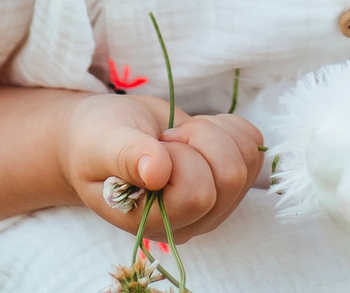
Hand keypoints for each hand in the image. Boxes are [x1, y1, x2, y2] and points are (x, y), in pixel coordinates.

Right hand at [58, 92, 263, 241]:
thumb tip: (157, 172)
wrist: (107, 133)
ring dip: (213, 132)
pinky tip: (197, 131)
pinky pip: (253, 145)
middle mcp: (191, 221)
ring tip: (178, 136)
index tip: (153, 146)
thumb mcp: (101, 142)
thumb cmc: (96, 141)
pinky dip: (228, 125)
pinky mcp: (230, 179)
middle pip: (231, 176)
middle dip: (200, 139)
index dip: (180, 158)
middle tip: (167, 139)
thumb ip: (125, 156)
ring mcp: (216, 202)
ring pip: (247, 159)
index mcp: (156, 223)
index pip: (198, 194)